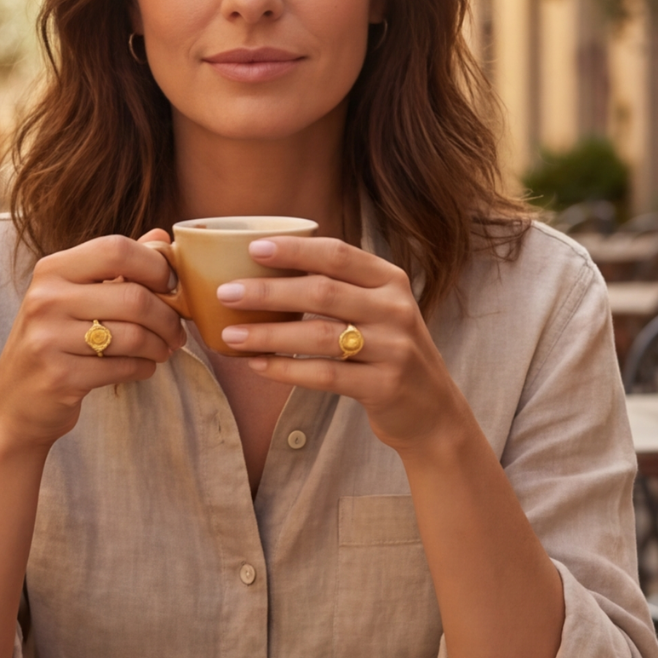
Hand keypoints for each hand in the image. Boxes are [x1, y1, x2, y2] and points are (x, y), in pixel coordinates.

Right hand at [0, 232, 183, 453]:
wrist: (16, 401)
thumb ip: (117, 265)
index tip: (170, 285)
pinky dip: (144, 368)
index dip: (155, 265)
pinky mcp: (60, 376)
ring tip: (163, 350)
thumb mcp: (76, 295)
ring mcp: (48, 339)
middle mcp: (46, 299)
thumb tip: (163, 238)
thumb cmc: (55, 340)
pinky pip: (123, 367)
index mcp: (52, 269)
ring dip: (160, 345)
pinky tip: (142, 367)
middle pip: (133, 297)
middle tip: (176, 331)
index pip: (116, 249)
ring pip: (134, 335)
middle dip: (167, 317)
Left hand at [216, 236, 466, 455]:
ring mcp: (393, 348)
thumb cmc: (388, 350)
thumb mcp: (377, 309)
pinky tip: (257, 364)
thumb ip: (339, 287)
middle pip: (322, 293)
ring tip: (230, 334)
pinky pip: (324, 375)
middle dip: (268, 292)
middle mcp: (395, 309)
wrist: (432, 409)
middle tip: (226, 293)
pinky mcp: (384, 386)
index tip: (252, 248)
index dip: (294, 250)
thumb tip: (265, 268)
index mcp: (390, 280)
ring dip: (269, 334)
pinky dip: (286, 369)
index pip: (337, 255)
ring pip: (319, 336)